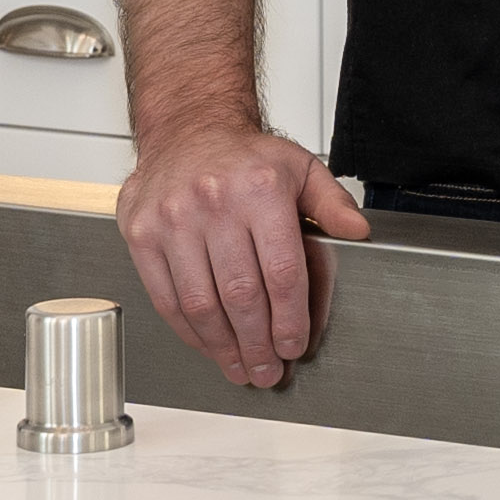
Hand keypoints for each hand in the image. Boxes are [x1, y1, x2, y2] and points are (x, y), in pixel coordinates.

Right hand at [117, 116, 367, 389]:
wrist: (187, 129)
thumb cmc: (245, 156)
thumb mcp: (301, 167)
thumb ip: (332, 202)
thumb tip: (358, 231)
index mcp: (260, 190)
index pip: (281, 271)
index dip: (289, 319)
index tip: (294, 346)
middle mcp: (213, 203)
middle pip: (240, 295)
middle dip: (258, 343)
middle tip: (268, 371)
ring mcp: (172, 220)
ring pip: (201, 303)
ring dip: (223, 346)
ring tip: (241, 367)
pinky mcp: (140, 233)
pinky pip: (166, 297)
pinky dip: (189, 330)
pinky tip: (208, 344)